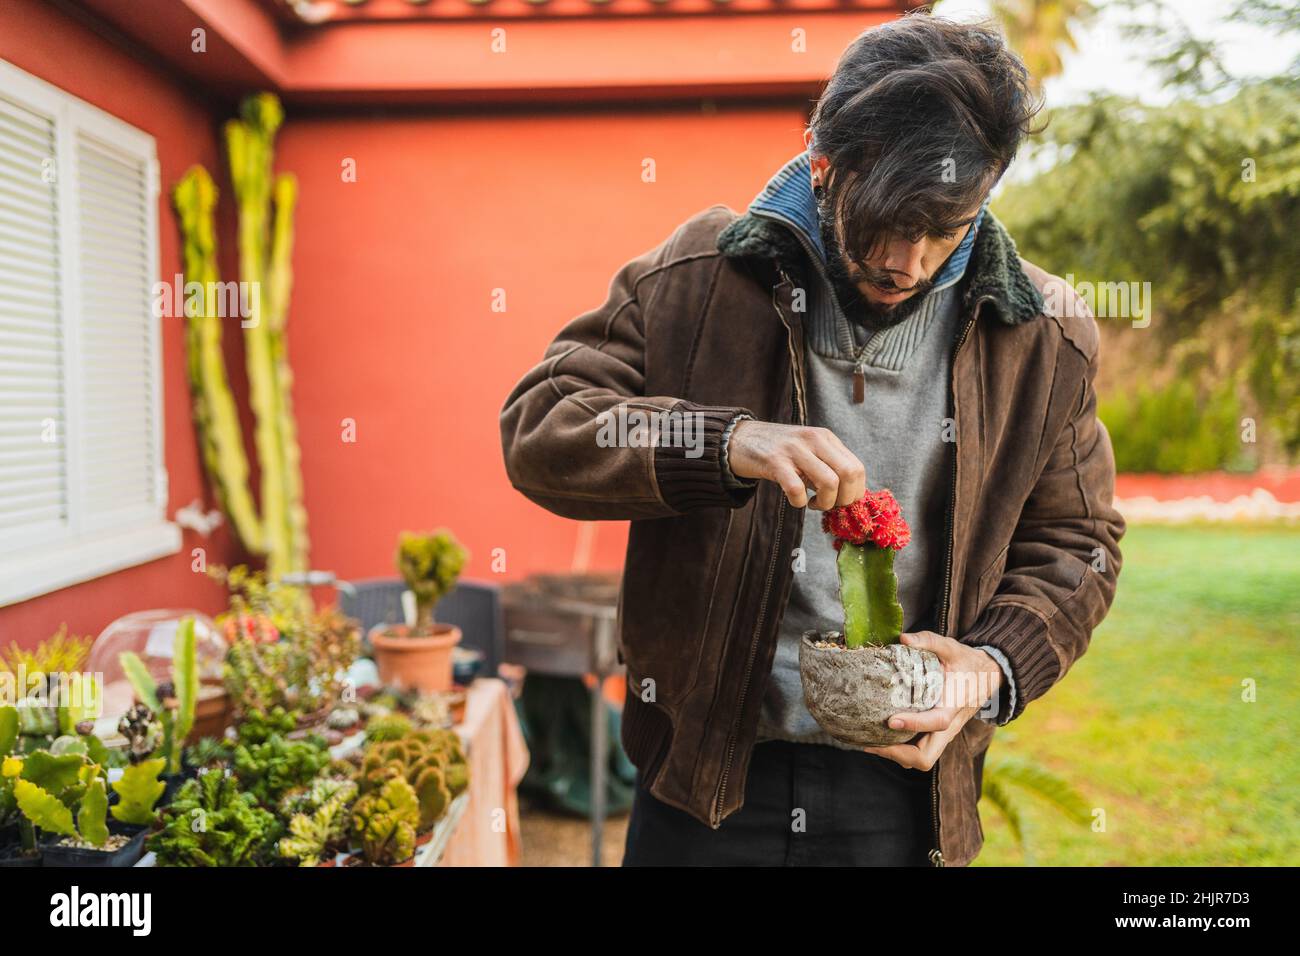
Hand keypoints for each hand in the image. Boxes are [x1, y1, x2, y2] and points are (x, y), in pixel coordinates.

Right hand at [727, 420, 865, 509]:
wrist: (739, 439)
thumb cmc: (777, 451)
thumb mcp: (808, 450)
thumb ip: (827, 465)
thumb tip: (849, 495)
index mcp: (826, 438)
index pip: (857, 467)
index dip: (855, 492)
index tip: (842, 501)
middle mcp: (814, 440)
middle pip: (850, 474)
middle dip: (844, 499)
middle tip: (830, 505)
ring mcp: (794, 450)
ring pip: (829, 482)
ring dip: (825, 503)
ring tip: (813, 503)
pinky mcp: (774, 462)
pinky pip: (797, 489)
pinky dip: (799, 502)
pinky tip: (796, 500)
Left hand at [861, 631, 1002, 770]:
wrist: (987, 677)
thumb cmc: (967, 662)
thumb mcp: (951, 647)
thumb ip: (929, 641)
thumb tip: (903, 638)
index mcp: (954, 705)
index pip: (937, 722)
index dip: (914, 724)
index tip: (890, 720)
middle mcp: (949, 727)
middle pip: (926, 756)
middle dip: (898, 754)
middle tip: (871, 742)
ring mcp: (942, 734)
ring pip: (921, 758)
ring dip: (895, 755)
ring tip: (868, 742)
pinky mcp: (936, 734)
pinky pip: (917, 750)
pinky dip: (898, 749)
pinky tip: (878, 736)